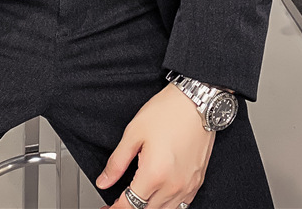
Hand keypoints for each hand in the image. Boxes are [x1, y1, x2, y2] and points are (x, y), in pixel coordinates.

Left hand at [95, 83, 214, 208]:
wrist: (197, 102)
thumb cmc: (167, 112)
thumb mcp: (134, 132)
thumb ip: (117, 162)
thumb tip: (104, 181)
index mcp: (154, 175)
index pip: (130, 206)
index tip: (106, 208)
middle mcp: (173, 186)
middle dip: (129, 208)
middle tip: (117, 203)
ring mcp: (188, 186)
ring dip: (148, 208)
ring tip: (136, 198)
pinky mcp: (197, 181)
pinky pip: (180, 205)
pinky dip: (166, 205)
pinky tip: (158, 195)